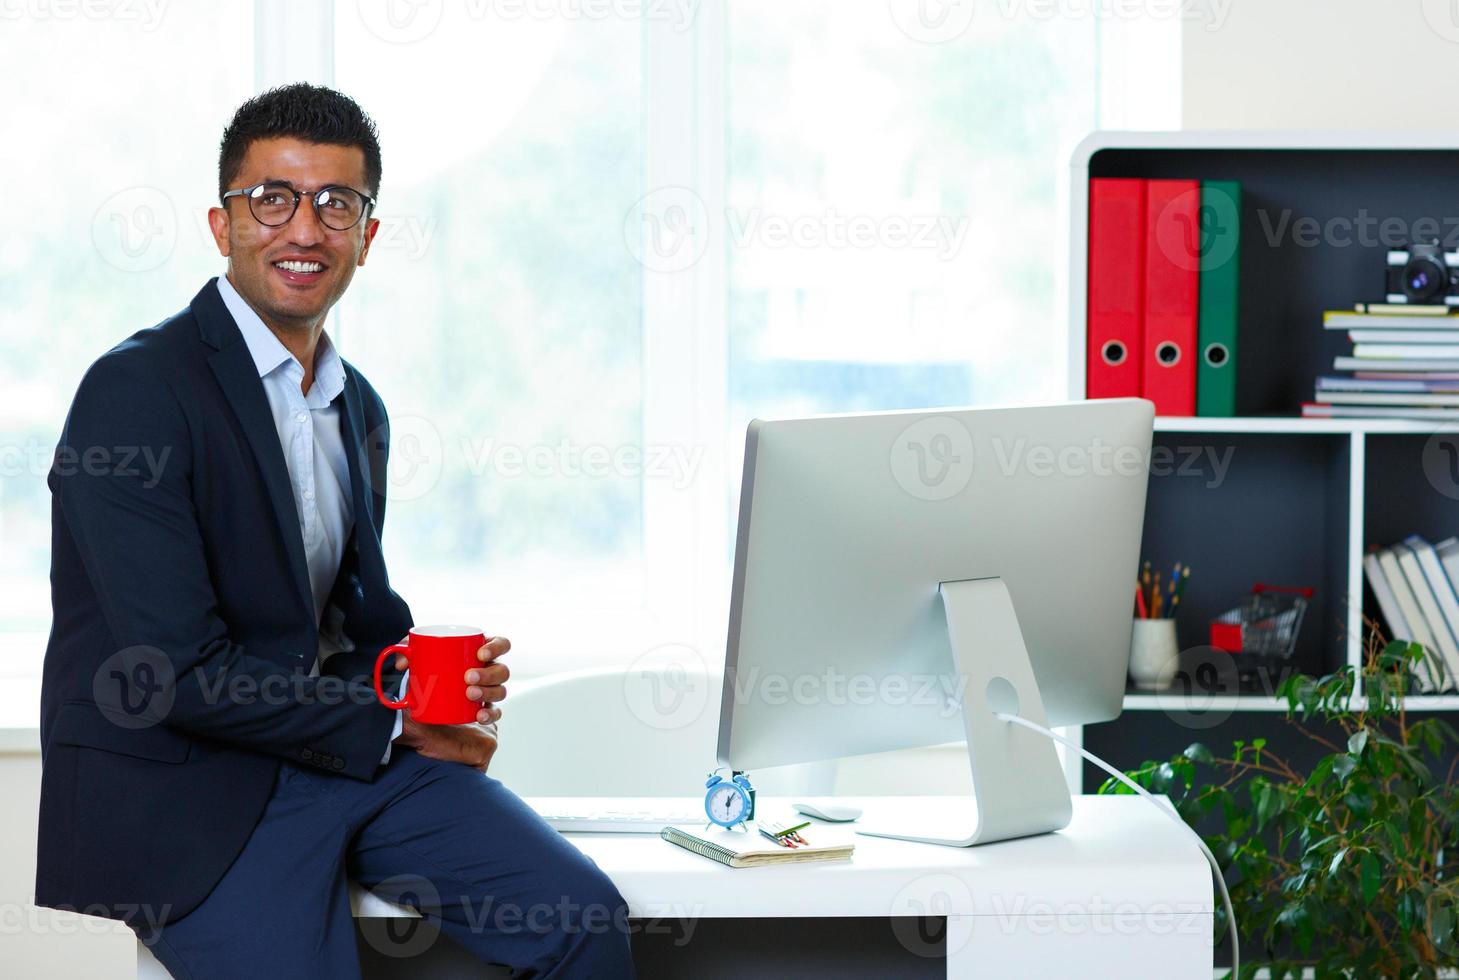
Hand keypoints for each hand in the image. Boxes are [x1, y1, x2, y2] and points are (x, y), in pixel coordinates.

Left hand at [390, 635, 509, 771]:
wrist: (421, 712)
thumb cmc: (423, 678)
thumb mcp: (412, 662)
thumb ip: (403, 654)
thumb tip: (402, 664)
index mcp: (477, 654)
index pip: (500, 645)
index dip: (496, 647)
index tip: (480, 653)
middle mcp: (487, 673)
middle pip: (502, 670)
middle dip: (488, 673)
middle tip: (468, 677)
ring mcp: (487, 694)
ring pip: (501, 691)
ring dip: (488, 691)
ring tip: (469, 694)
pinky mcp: (484, 713)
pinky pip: (495, 714)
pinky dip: (490, 714)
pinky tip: (479, 715)